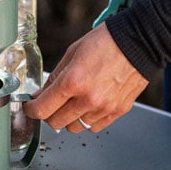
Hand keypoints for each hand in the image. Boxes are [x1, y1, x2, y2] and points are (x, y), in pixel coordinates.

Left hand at [23, 23, 148, 132]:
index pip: (42, 109)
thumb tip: (42, 94)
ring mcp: (104, 108)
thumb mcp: (72, 53)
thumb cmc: (107, 42)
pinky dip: (88, 120)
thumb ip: (55, 77)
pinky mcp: (118, 111)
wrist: (140, 42)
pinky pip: (95, 127)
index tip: (30, 106)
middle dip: (49, 113)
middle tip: (51, 103)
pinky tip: (89, 105)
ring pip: (75, 127)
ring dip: (69, 118)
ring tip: (73, 102)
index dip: (31, 109)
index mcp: (73, 81)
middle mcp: (88, 99)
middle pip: (56, 123)